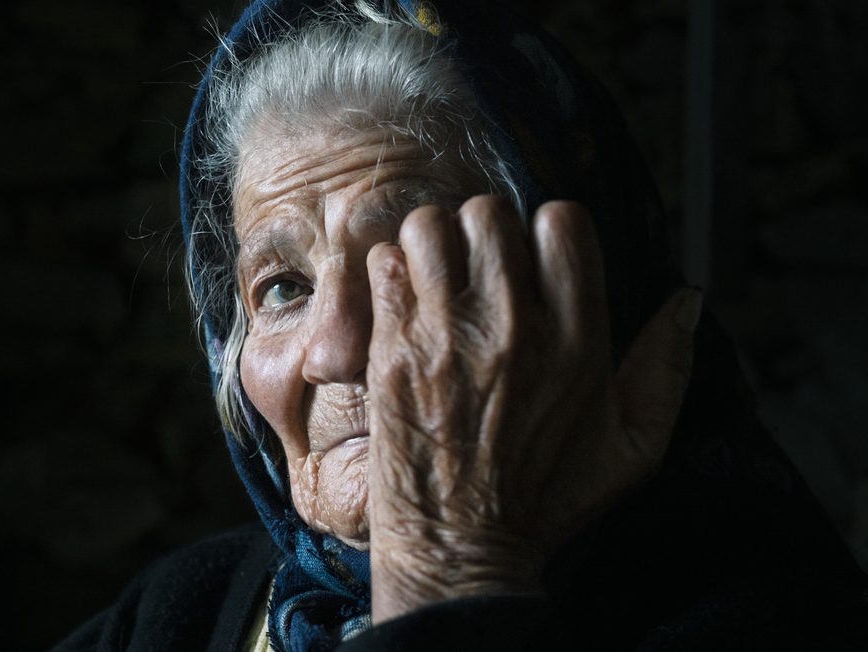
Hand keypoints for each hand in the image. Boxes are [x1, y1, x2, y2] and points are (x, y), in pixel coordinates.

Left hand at [365, 198, 701, 622]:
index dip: (548, 229)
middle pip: (490, 212)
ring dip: (434, 243)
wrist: (459, 546)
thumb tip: (689, 298)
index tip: (536, 257)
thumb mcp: (634, 446)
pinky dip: (391, 271)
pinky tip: (402, 303)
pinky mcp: (393, 349)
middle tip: (479, 267)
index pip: (564, 222)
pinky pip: (385, 264)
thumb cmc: (546, 497)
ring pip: (433, 225)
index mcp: (577, 339)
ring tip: (437, 276)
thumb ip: (667, 367)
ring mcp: (447, 334)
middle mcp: (513, 325)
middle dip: (485, 231)